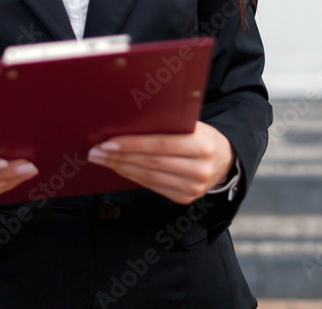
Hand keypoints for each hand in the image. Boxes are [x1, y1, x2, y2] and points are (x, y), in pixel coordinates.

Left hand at [87, 121, 234, 203]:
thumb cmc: (202, 136)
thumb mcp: (193, 125)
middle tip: (96, 151)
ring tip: (101, 159)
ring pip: (148, 176)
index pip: (160, 144)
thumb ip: (169, 125)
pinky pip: (152, 186)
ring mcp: (192, 188)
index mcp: (202, 145)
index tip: (108, 142)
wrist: (225, 159)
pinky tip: (119, 168)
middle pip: (150, 162)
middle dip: (119, 157)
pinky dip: (132, 176)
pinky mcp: (184, 198)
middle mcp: (198, 169)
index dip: (132, 144)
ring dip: (120, 167)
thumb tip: (129, 122)